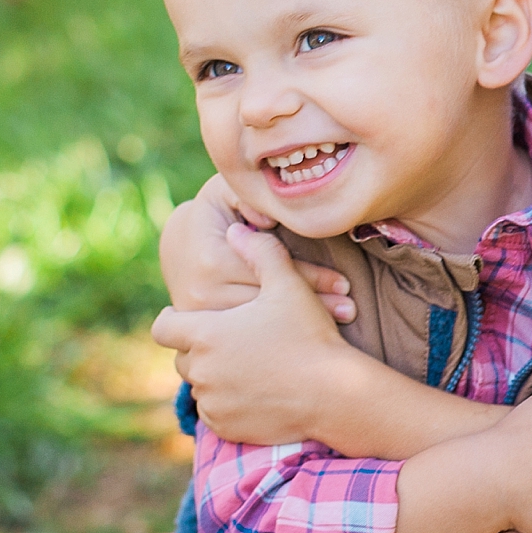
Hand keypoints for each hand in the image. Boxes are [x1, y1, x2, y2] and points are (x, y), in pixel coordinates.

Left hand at [153, 224, 363, 443]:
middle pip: (182, 357)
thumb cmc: (310, 336)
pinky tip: (255, 390)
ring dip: (214, 376)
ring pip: (199, 386)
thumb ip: (261, 253)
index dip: (173, 320)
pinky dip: (227, 403)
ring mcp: (211, 402)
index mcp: (206, 334)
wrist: (333, 394)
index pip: (163, 327)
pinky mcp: (225, 427)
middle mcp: (200, 371)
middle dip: (199, 348)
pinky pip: (215, 412)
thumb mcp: (289, 286)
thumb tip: (237, 230)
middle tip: (229, 340)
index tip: (188, 318)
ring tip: (245, 365)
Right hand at [160, 177, 350, 321]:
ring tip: (341, 320)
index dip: (310, 276)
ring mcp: (200, 319)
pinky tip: (311, 336)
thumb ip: (246, 197)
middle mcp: (200, 294)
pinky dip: (280, 336)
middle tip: (351, 308)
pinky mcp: (202, 336)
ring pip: (260, 326)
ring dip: (302, 326)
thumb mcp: (225, 193)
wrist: (180, 244)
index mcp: (210, 259)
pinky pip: (247, 339)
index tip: (345, 282)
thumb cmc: (214, 212)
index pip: (270, 271)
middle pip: (268, 304)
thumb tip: (266, 219)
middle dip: (313, 305)